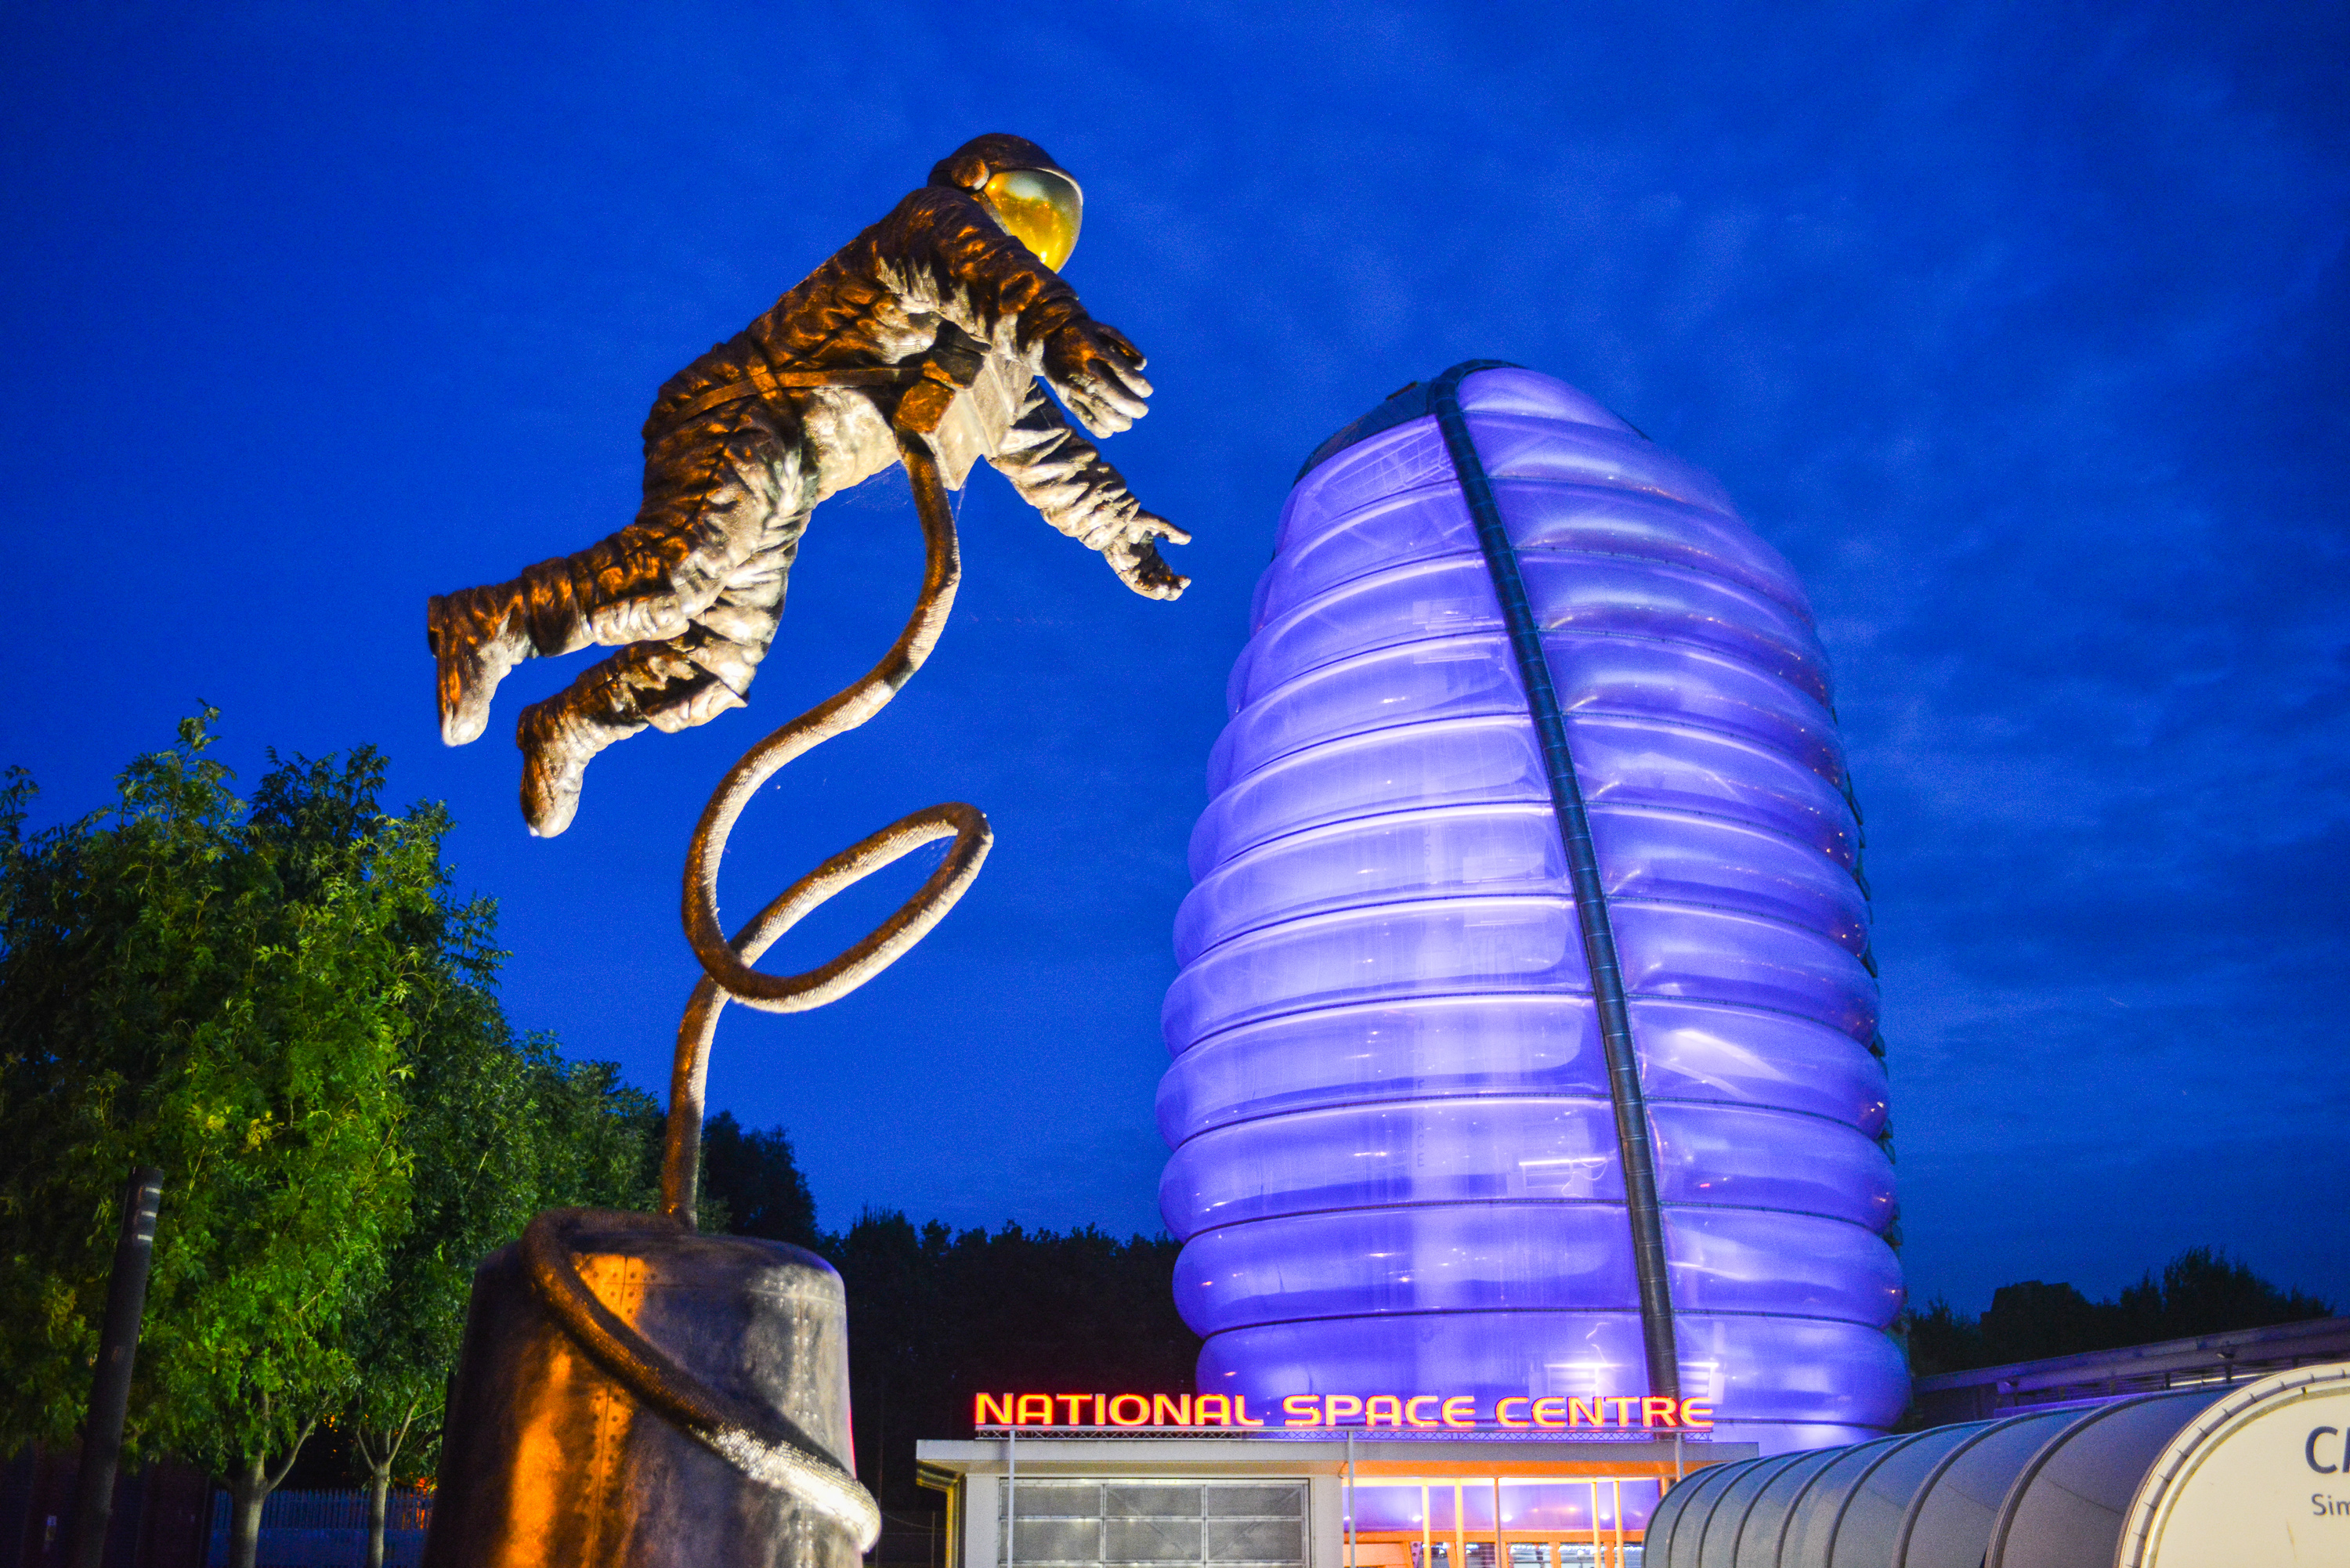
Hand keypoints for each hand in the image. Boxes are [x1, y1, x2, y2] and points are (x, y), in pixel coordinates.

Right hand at [1045, 318, 1152, 436]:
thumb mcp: (1104, 330)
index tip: (1147, 390)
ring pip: (1105, 416)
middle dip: (1137, 408)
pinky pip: (1088, 422)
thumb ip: (1126, 346)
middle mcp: (1087, 372)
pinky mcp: (1067, 400)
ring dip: (1122, 422)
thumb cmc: (1083, 335)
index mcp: (1097, 352)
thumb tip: (1142, 366)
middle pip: (1119, 399)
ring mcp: (1075, 388)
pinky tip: (1110, 426)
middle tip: (1142, 410)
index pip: (1127, 375)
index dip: (1142, 387)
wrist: (1047, 339)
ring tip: (1127, 421)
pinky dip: (1103, 429)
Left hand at [1103, 511, 1190, 599]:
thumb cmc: (1132, 518)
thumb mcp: (1156, 524)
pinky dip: (1147, 589)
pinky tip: (1159, 588)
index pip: (1167, 574)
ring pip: (1148, 588)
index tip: (1187, 579)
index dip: (1177, 579)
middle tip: (1180, 588)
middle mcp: (1143, 566)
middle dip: (1171, 589)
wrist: (1112, 516)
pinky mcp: (1122, 571)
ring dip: (1160, 592)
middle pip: (1159, 584)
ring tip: (1170, 590)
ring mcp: (1133, 569)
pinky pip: (1135, 585)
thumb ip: (1171, 531)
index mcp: (1152, 557)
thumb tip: (1187, 539)